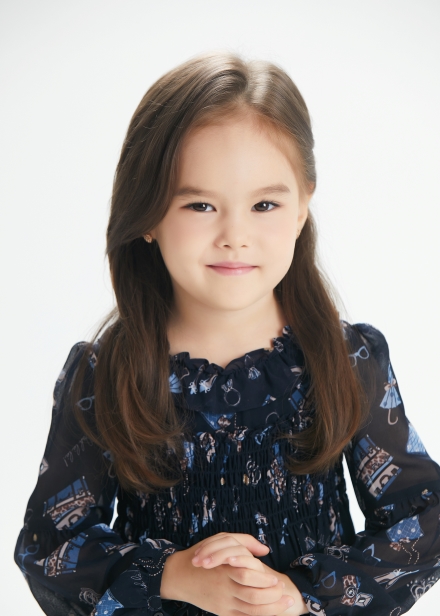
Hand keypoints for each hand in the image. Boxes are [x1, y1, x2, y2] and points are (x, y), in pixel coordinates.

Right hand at [161, 532, 294, 615]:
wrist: (180, 575)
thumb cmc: (203, 555)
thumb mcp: (222, 540)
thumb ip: (245, 542)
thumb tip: (265, 550)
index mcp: (227, 569)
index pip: (252, 578)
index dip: (267, 581)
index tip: (279, 580)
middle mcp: (226, 588)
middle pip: (254, 597)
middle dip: (274, 598)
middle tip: (287, 595)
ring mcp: (224, 603)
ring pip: (251, 611)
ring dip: (271, 610)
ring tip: (285, 606)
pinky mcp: (222, 612)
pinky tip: (269, 614)